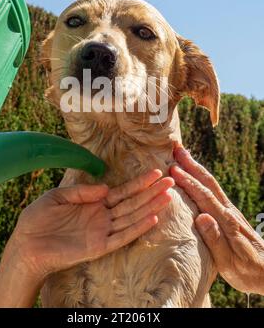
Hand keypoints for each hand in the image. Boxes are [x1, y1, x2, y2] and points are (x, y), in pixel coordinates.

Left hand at [0, 170, 172, 306]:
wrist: (25, 244)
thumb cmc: (38, 219)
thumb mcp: (57, 196)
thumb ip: (81, 191)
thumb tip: (106, 188)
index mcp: (93, 203)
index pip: (122, 191)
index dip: (139, 183)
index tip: (156, 173)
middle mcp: (102, 217)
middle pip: (132, 203)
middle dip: (151, 192)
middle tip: (171, 181)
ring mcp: (101, 232)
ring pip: (131, 218)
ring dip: (150, 208)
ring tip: (168, 197)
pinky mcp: (98, 246)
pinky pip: (121, 237)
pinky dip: (137, 228)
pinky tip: (152, 218)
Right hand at [170, 144, 263, 295]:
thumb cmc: (247, 272)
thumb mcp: (229, 263)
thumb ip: (215, 240)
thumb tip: (202, 217)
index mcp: (227, 222)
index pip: (205, 197)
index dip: (189, 182)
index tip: (173, 169)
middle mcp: (229, 212)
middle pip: (209, 183)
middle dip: (192, 165)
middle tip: (177, 149)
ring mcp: (230, 211)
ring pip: (212, 184)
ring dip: (197, 168)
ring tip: (183, 155)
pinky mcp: (230, 214)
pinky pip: (213, 190)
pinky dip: (202, 178)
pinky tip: (195, 176)